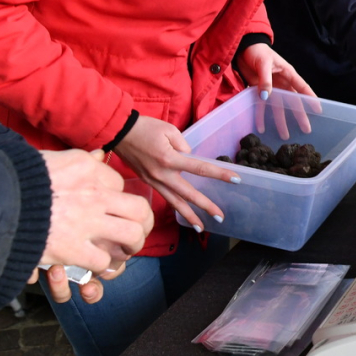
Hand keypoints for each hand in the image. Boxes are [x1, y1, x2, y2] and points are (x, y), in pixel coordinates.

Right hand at [38, 149, 153, 302]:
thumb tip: (100, 154)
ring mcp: (87, 222)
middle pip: (139, 209)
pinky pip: (103, 259)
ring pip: (132, 234)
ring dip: (132, 245)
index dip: (117, 198)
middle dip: (142, 223)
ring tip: (125, 250)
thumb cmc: (16, 181)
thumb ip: (78, 160)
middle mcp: (94, 193)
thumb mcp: (49, 159)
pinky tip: (95, 263)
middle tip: (136, 231)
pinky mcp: (74, 248)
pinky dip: (101, 264)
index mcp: (86, 169)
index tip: (112, 208)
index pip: (118, 183)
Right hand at [115, 115, 239, 232]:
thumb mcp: (169, 130)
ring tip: (201, 228)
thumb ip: (184, 146)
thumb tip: (189, 158)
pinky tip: (184, 213)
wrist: (118, 132)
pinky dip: (175, 207)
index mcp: (170, 159)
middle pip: (188, 194)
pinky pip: (165, 197)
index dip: (220, 174)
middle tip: (221, 217)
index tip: (237, 179)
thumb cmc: (145, 127)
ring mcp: (154, 181)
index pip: (201, 168)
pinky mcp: (148, 182)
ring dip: (189, 215)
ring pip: (175, 202)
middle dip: (206, 206)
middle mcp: (162, 174)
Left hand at [238, 42, 318, 137]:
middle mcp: (282, 83)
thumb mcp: (263, 63)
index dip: (310, 98)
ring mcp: (271, 88)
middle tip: (305, 129)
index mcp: (287, 73)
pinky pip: (262, 105)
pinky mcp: (259, 90)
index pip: (302, 87)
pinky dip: (261, 116)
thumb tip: (266, 97)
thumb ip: (265, 80)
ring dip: (280, 121)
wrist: (243, 48)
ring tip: (284, 135)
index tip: (318, 109)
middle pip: (292, 101)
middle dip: (299, 116)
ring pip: (278, 107)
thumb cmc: (257, 51)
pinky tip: (261, 127)